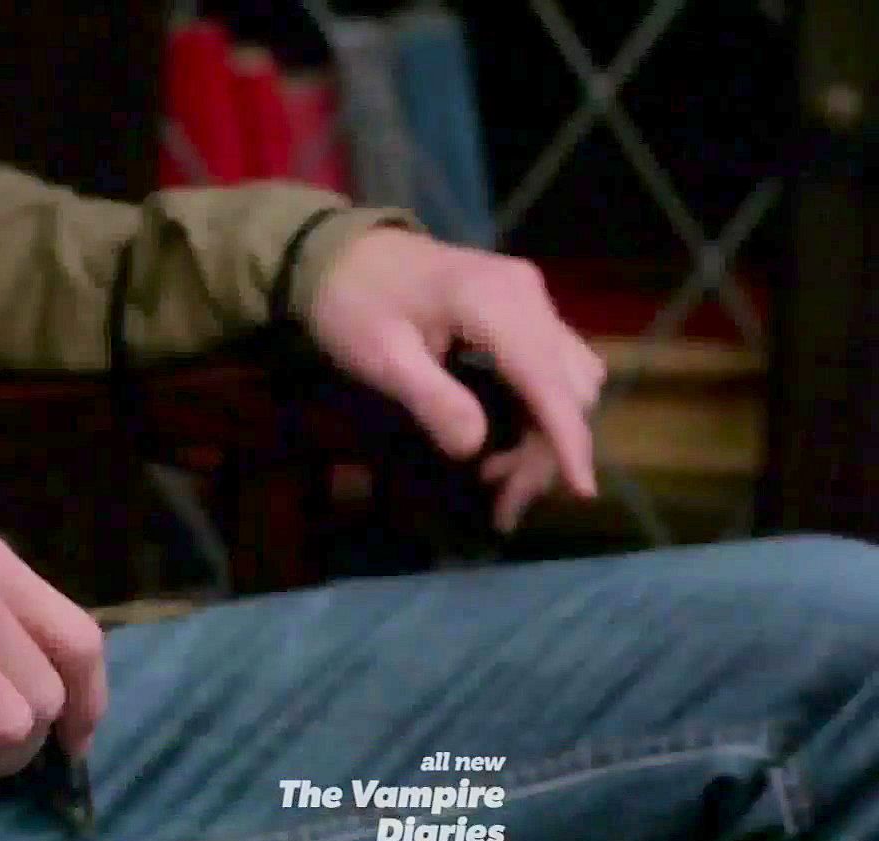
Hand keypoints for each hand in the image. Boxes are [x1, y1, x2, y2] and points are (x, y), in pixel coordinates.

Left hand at [308, 228, 606, 531]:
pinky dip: (539, 411)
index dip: (568, 441)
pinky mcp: (523, 310)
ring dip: (546, 436)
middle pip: (569, 388)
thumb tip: (474, 450)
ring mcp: (530, 300)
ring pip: (569, 380)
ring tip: (497, 480)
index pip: (550, 382)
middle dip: (546, 453)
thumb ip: (430, 399)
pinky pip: (552, 367)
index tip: (583, 494)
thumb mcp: (378, 356)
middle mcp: (529, 296)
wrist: (340, 250)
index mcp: (497, 303)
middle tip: (502, 507)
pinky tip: (504, 444)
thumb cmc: (351, 302)